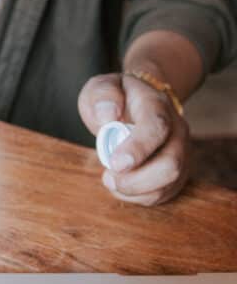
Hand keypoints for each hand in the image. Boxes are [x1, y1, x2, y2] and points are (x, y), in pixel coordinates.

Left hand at [78, 72, 190, 205]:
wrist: (139, 102)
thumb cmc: (117, 97)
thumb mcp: (102, 86)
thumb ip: (102, 96)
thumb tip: (107, 116)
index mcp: (157, 105)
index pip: (157, 127)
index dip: (138, 149)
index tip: (114, 163)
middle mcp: (177, 129)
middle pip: (171, 163)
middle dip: (137, 179)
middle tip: (107, 178)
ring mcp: (181, 151)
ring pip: (170, 183)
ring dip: (136, 191)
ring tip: (111, 181)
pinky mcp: (178, 171)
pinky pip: (164, 192)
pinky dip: (140, 197)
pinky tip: (122, 186)